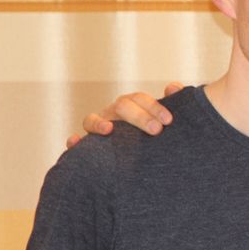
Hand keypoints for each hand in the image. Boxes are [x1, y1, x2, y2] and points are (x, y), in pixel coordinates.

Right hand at [69, 81, 183, 148]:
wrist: (142, 162)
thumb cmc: (152, 137)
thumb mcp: (162, 121)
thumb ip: (171, 104)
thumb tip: (174, 86)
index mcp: (132, 106)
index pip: (139, 99)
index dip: (153, 106)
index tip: (168, 120)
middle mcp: (113, 114)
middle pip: (120, 106)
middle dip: (138, 116)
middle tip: (156, 130)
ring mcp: (98, 128)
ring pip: (92, 120)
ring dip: (99, 123)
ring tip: (109, 130)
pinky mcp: (88, 146)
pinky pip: (76, 142)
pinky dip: (74, 141)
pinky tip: (76, 142)